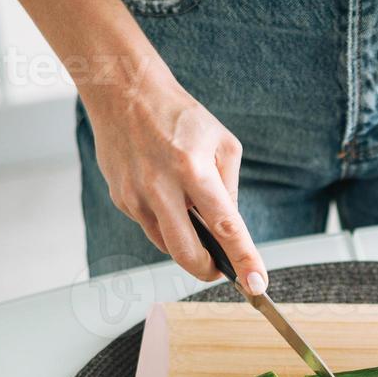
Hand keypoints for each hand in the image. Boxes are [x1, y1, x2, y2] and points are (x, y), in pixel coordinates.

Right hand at [85, 66, 266, 291]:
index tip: (257, 284)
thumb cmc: (179, 116)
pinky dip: (167, 224)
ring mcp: (135, 196)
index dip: (243, 260)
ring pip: (166, 245)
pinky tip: (169, 199)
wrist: (125, 92)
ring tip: (194, 218)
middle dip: (208, 270)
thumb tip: (229, 226)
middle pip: (187, 253)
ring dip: (187, 245)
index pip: (224, 226)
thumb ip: (230, 188)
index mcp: (193, 169)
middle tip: (221, 270)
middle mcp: (161, 187)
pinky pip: (150, 227)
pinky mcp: (120, 199)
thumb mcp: (222, 143)